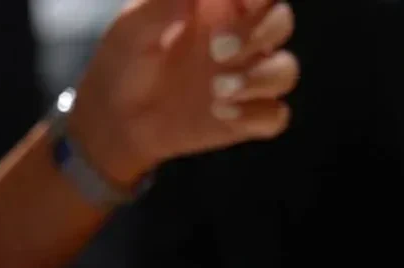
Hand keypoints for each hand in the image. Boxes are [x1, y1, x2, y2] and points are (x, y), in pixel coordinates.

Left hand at [71, 0, 297, 183]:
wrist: (118, 119)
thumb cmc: (126, 60)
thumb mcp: (134, 27)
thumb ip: (162, 4)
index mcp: (220, 4)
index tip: (243, 1)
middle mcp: (241, 36)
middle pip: (282, 21)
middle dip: (259, 34)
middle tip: (217, 50)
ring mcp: (246, 78)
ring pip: (285, 70)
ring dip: (261, 79)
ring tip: (218, 90)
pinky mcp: (246, 118)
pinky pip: (275, 116)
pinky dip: (256, 116)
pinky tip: (221, 114)